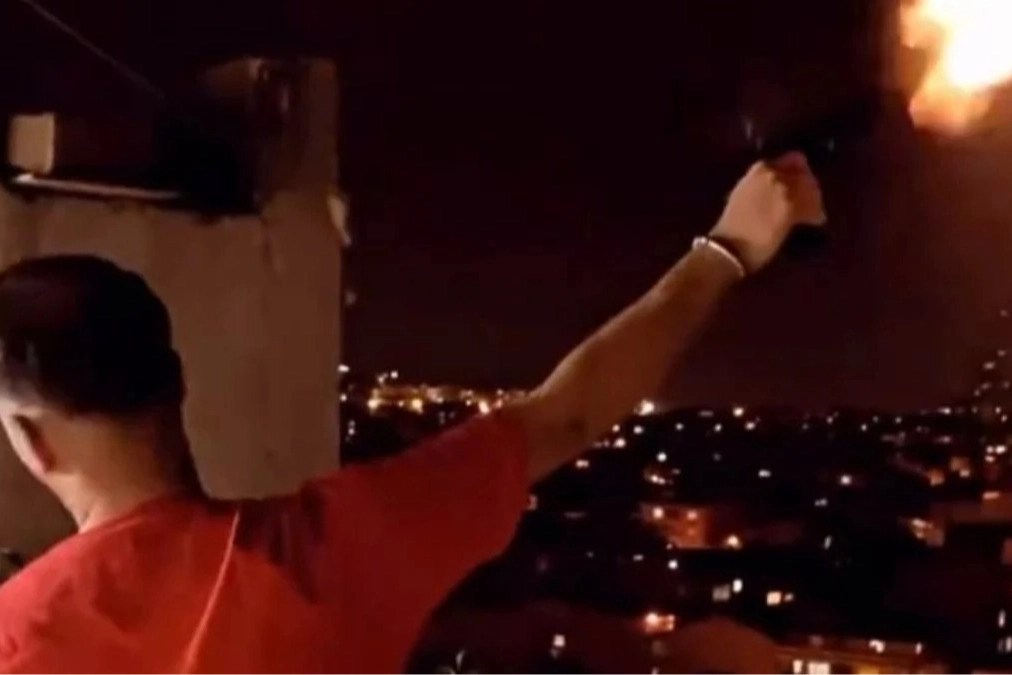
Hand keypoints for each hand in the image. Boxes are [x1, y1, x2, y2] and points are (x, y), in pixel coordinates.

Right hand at [710, 152, 825, 272]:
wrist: (729, 246)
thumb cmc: (731, 225)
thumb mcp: (743, 193)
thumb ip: (762, 184)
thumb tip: (779, 187)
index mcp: (759, 168)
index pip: (793, 160)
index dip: (800, 173)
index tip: (801, 184)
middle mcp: (774, 174)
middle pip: (805, 175)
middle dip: (809, 188)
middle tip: (810, 201)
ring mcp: (784, 191)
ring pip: (812, 191)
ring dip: (814, 202)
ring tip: (812, 214)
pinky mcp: (793, 210)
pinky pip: (813, 209)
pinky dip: (815, 216)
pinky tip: (814, 223)